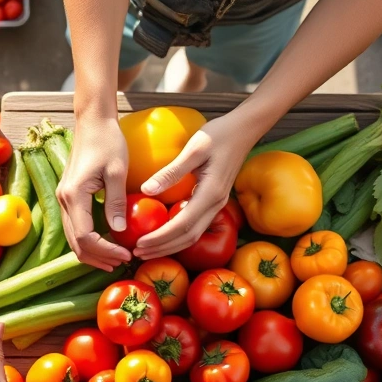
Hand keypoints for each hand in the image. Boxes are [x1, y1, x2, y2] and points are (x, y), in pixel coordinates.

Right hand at [56, 115, 132, 270]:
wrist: (92, 122)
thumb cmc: (107, 141)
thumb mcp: (117, 171)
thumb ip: (116, 202)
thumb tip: (119, 231)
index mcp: (74, 195)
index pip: (86, 236)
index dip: (105, 251)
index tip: (126, 253)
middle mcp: (63, 200)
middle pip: (76, 243)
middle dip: (98, 257)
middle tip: (122, 262)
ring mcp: (63, 199)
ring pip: (73, 238)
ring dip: (93, 252)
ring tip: (115, 258)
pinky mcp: (68, 197)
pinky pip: (75, 228)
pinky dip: (89, 241)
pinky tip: (106, 243)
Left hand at [133, 113, 258, 259]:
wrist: (244, 129)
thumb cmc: (219, 135)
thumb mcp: (194, 149)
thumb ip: (171, 172)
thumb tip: (146, 190)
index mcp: (211, 193)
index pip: (182, 225)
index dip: (160, 237)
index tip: (140, 242)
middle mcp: (216, 204)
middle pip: (188, 237)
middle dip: (162, 248)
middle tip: (137, 252)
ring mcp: (217, 204)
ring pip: (193, 235)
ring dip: (170, 245)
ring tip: (147, 249)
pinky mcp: (214, 201)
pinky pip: (195, 226)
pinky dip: (178, 235)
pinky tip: (163, 235)